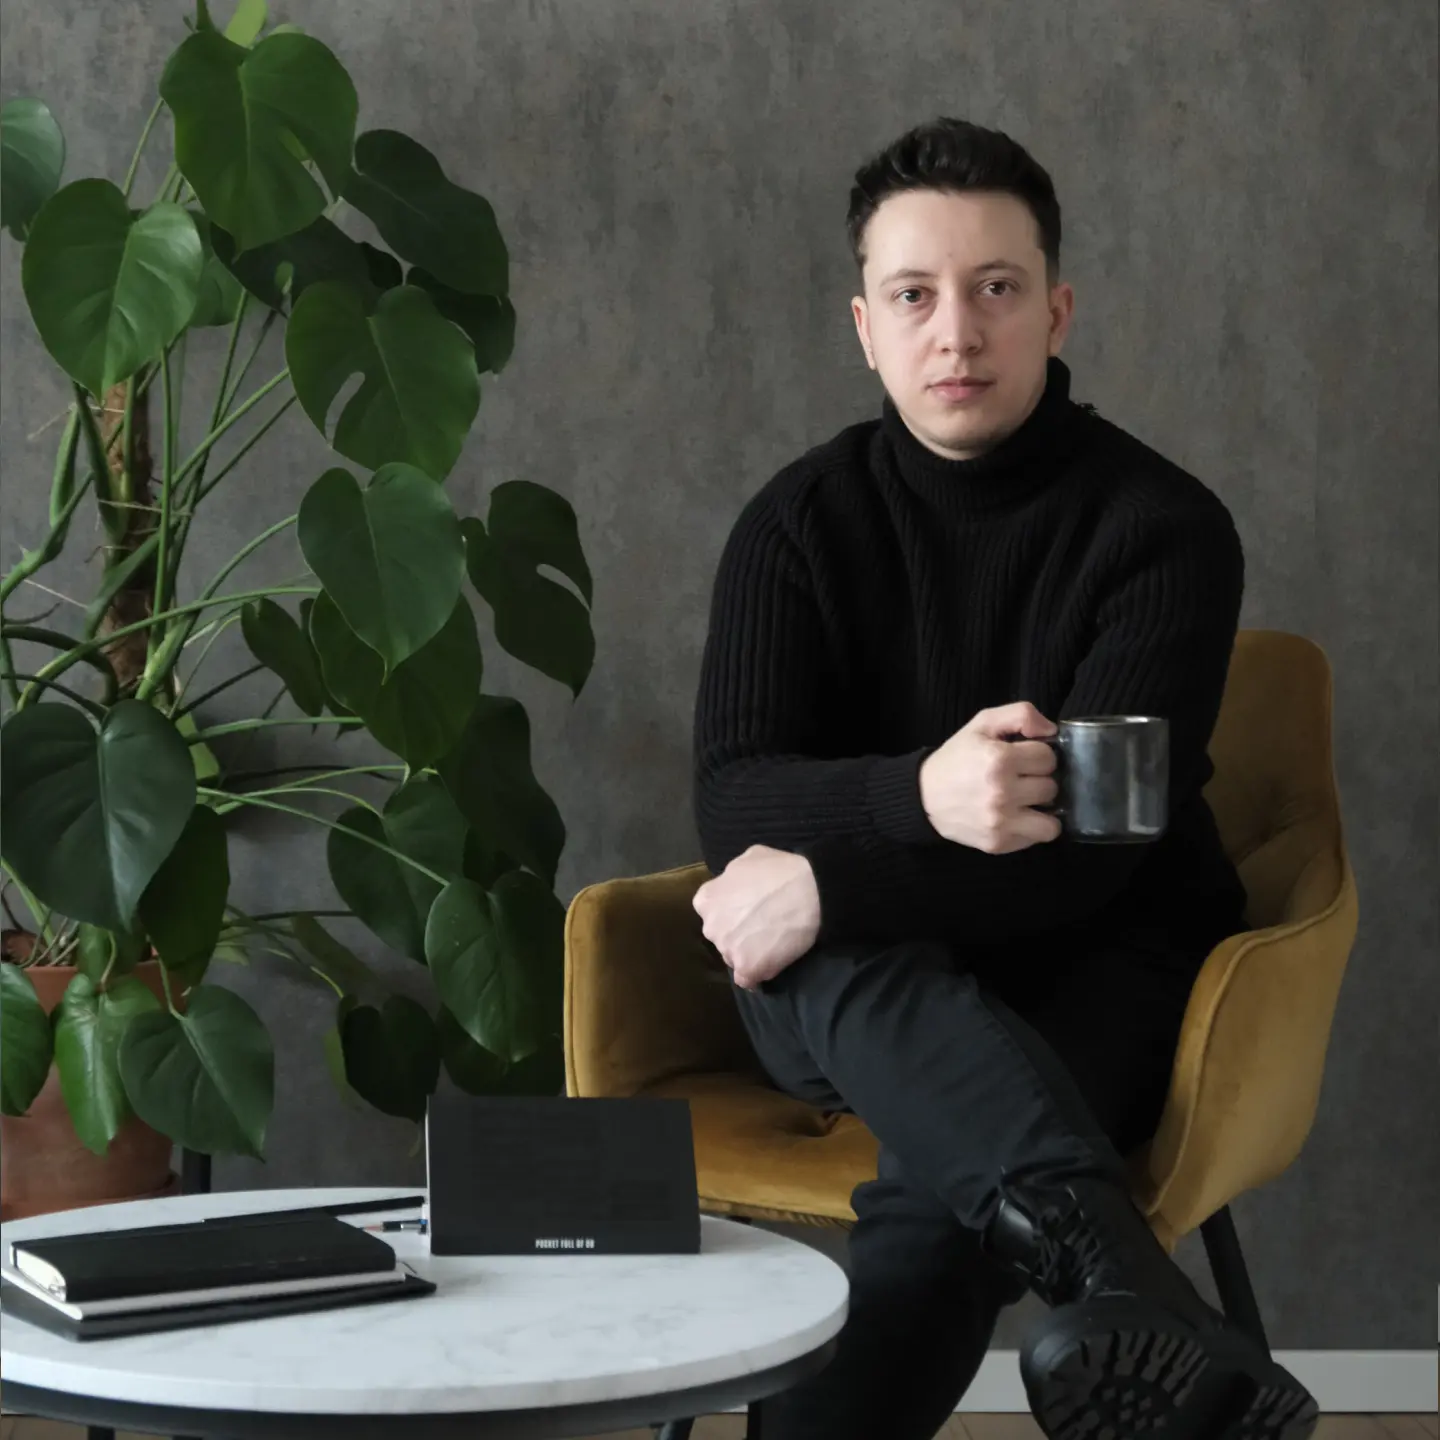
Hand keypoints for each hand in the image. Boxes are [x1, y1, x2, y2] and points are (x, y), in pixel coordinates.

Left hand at [692, 845, 820, 990]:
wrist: (810, 891)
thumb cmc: (781, 871)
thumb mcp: (748, 858)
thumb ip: (732, 876)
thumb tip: (735, 886)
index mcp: (707, 899)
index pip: (711, 912)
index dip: (729, 913)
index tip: (747, 912)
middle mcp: (711, 926)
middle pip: (721, 937)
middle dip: (736, 934)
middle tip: (761, 926)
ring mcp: (728, 949)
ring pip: (733, 958)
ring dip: (748, 953)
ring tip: (772, 942)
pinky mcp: (747, 968)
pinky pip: (748, 979)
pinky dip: (758, 975)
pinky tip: (772, 963)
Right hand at [919, 701, 1062, 853]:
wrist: (924, 796)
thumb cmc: (957, 758)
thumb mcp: (983, 724)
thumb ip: (1020, 714)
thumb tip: (1051, 730)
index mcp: (1000, 759)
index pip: (1048, 758)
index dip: (1037, 755)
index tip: (1022, 758)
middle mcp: (1002, 793)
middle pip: (1051, 787)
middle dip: (1038, 781)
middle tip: (1020, 779)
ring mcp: (1001, 822)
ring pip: (1051, 824)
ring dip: (1040, 811)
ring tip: (1024, 802)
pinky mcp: (998, 843)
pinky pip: (1036, 838)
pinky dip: (1029, 828)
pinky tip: (1013, 817)